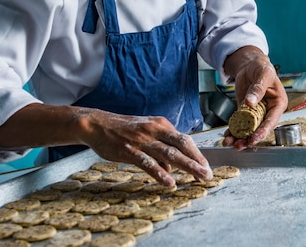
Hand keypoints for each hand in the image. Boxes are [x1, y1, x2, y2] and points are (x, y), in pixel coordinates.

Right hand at [80, 111, 212, 185]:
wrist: (97, 124)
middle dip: (197, 160)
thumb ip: (160, 149)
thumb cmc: (123, 130)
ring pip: (169, 154)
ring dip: (186, 166)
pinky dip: (159, 172)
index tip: (207, 166)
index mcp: (161, 124)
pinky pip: (147, 163)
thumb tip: (171, 169)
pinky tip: (168, 182)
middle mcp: (154, 130)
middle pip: (181, 145)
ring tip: (198, 177)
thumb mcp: (146, 134)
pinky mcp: (129, 150)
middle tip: (208, 174)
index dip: (197, 153)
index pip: (184, 139)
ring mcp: (142, 140)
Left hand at [221, 47, 287, 148]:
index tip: (255, 137)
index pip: (272, 120)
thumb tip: (251, 103)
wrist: (251, 65)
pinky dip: (234, 130)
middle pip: (260, 128)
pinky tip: (228, 135)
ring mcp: (256, 112)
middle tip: (240, 144)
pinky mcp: (245, 111)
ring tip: (230, 142)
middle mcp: (268, 110)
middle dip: (250, 137)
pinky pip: (240, 123)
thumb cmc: (262, 67)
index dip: (263, 130)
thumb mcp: (263, 75)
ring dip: (240, 137)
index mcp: (278, 103)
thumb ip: (258, 89)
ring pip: (249, 128)